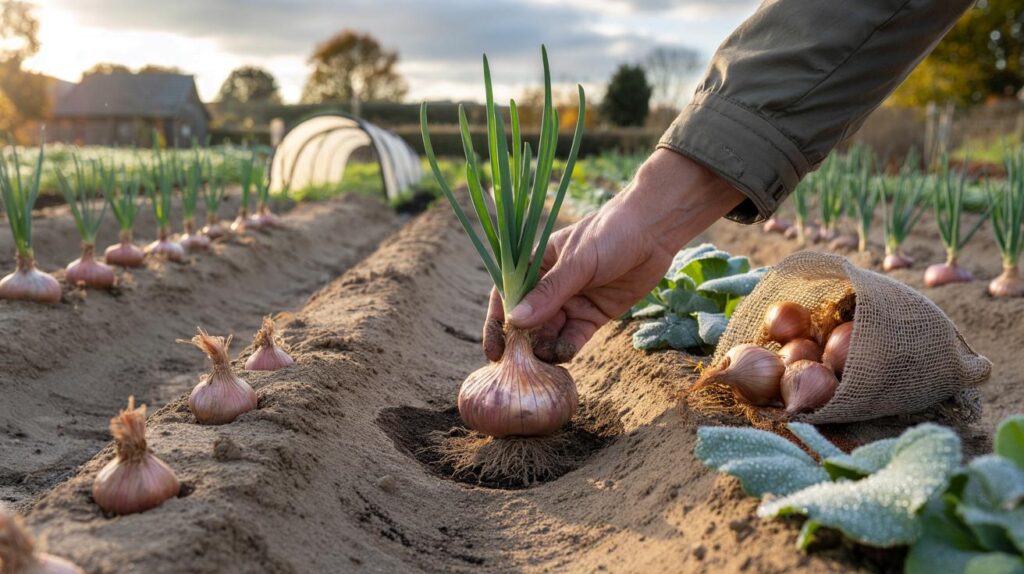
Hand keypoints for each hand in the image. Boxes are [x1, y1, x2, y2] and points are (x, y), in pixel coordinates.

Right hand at [483, 149, 744, 362]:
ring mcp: (572, 301)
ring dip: (544, 349)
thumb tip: (517, 321)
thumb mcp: (578, 262)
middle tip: (518, 366)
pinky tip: (563, 358)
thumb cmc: (611, 233)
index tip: (494, 349)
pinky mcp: (593, 315)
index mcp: (537, 265)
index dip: (498, 323)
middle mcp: (551, 286)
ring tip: (542, 363)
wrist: (655, 230)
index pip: (508, 296)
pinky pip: (574, 337)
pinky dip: (566, 349)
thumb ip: (550, 293)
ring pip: (550, 333)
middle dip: (522, 344)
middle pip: (528, 320)